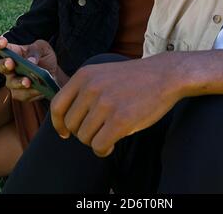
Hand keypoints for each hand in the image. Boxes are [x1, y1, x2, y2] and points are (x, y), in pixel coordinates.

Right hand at [0, 36, 57, 101]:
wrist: (53, 72)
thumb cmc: (44, 57)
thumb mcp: (43, 48)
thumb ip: (36, 51)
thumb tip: (31, 60)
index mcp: (13, 52)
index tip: (3, 42)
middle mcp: (9, 67)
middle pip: (1, 66)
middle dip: (5, 65)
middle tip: (10, 63)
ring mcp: (13, 81)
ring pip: (11, 83)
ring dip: (19, 82)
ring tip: (28, 81)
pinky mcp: (20, 94)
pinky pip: (23, 95)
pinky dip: (31, 92)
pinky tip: (39, 89)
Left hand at [50, 55, 183, 156]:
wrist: (165, 75)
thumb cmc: (134, 78)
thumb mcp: (103, 73)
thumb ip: (84, 90)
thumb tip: (64, 119)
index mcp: (84, 75)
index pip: (57, 106)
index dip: (58, 124)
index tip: (65, 132)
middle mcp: (91, 88)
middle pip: (71, 125)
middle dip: (83, 133)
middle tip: (99, 130)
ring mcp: (105, 104)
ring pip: (84, 137)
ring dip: (95, 141)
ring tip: (108, 134)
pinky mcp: (120, 120)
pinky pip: (99, 146)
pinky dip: (103, 149)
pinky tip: (112, 144)